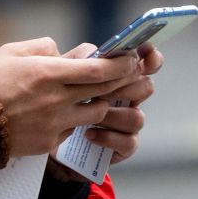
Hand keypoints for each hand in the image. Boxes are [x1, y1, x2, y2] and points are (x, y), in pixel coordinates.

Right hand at [0, 38, 142, 158]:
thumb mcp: (13, 52)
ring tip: (94, 94)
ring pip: (95, 113)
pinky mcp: (48, 142)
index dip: (120, 64)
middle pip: (103, 90)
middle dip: (122, 81)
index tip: (129, 59)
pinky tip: (62, 113)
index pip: (98, 69)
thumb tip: (69, 52)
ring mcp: (54, 124)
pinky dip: (74, 120)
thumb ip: (45, 47)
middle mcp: (56, 99)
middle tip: (130, 73)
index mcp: (47, 73)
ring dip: (100, 102)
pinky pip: (73, 129)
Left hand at [58, 42, 162, 174]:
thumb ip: (78, 60)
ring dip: (113, 116)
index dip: (151, 58)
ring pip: (137, 118)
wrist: (46, 137)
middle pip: (146, 88)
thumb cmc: (57, 100)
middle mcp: (128, 99)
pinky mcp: (122, 147)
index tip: (143, 52)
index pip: (147, 64)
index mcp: (119, 77)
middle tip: (101, 91)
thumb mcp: (62, 76)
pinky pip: (129, 142)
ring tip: (87, 118)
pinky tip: (88, 134)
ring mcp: (127, 124)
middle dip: (125, 88)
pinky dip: (109, 138)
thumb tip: (94, 53)